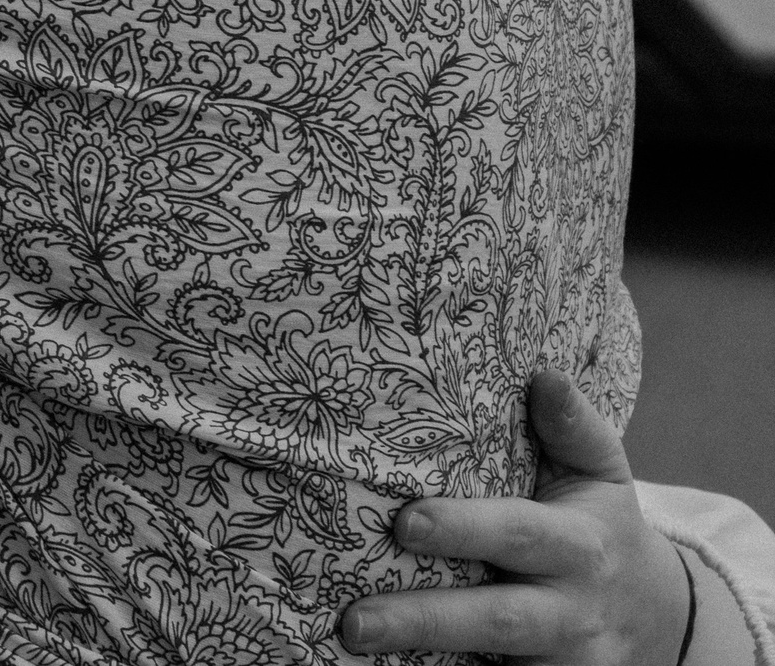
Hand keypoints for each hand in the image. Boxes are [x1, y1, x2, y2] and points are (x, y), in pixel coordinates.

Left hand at [339, 370, 689, 661]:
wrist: (659, 616)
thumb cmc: (601, 524)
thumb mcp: (601, 474)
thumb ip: (572, 427)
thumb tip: (542, 374)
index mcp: (581, 544)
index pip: (520, 534)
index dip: (465, 529)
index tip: (406, 521)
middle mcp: (571, 608)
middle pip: (499, 618)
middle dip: (427, 618)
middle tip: (355, 618)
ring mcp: (562, 659)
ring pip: (491, 659)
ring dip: (422, 652)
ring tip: (353, 639)